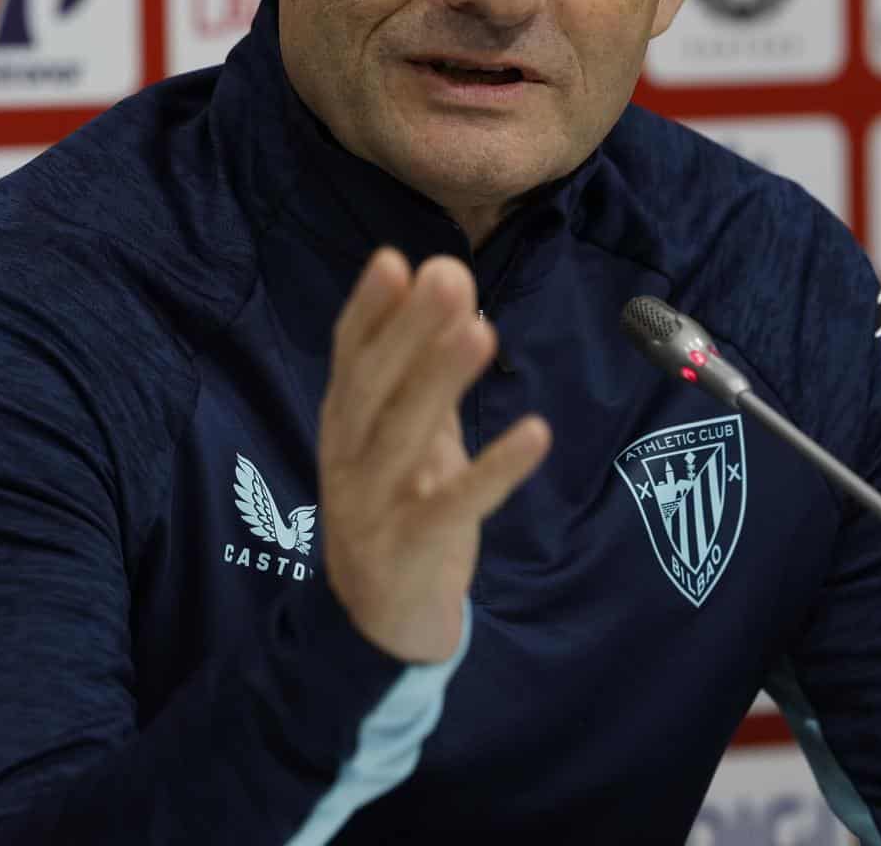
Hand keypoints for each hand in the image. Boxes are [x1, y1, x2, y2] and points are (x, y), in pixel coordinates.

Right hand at [319, 249, 550, 662]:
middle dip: (409, 329)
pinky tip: (536, 433)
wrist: (380, 619)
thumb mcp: (408, 434)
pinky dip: (495, 470)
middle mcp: (348, 456)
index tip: (395, 260)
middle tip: (447, 275)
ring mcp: (372, 506)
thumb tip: (450, 284)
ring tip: (481, 330)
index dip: (368, 310)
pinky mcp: (410, 551)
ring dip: (440, 381)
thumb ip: (424, 368)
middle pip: (373, 387)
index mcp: (344, 421)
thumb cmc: (399, 504)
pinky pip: (454, 506)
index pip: (349, 356)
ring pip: (403, 437)